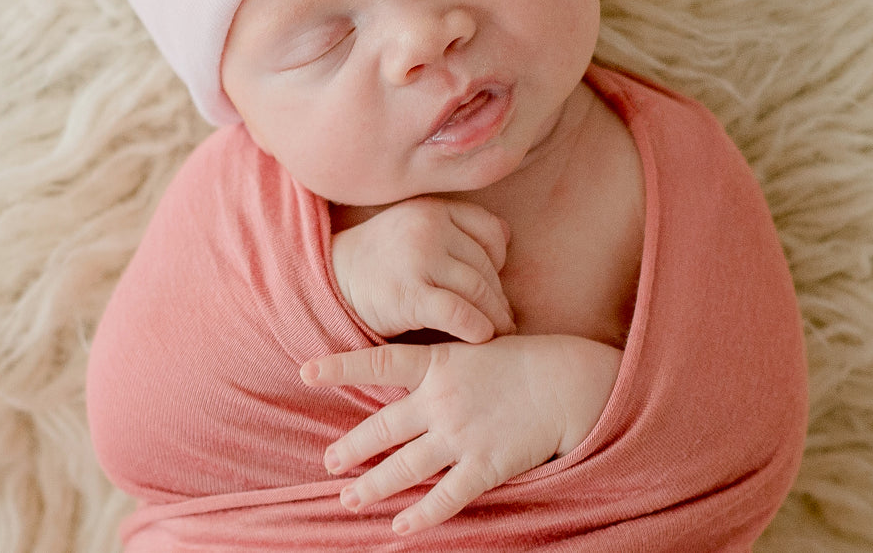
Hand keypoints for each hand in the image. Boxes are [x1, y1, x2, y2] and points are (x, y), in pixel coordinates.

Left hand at [300, 334, 621, 534]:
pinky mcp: (485, 464)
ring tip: (348, 498)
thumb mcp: (473, 346)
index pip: (378, 363)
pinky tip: (399, 527)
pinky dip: (420, 515)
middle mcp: (441, 399)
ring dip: (373, 485)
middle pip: (383, 428)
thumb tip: (404, 379)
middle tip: (328, 461)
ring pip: (405, 467)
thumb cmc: (522, 360)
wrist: (567, 380)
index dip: (340, 367)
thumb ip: (437, 366)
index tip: (305, 371)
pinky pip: (446, 496)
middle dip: (352, 447)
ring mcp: (461, 433)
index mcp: (438, 363)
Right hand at [331, 197, 514, 341]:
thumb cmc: (380, 259)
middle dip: (498, 295)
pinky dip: (478, 328)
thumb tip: (508, 236)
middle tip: (504, 317)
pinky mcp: (410, 295)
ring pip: (478, 289)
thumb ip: (454, 227)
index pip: (489, 230)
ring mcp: (419, 259)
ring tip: (499, 331)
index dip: (500, 258)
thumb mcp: (413, 227)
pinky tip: (481, 338)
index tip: (494, 281)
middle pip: (485, 264)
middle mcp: (428, 227)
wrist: (332, 281)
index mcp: (432, 208)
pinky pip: (460, 313)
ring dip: (495, 316)